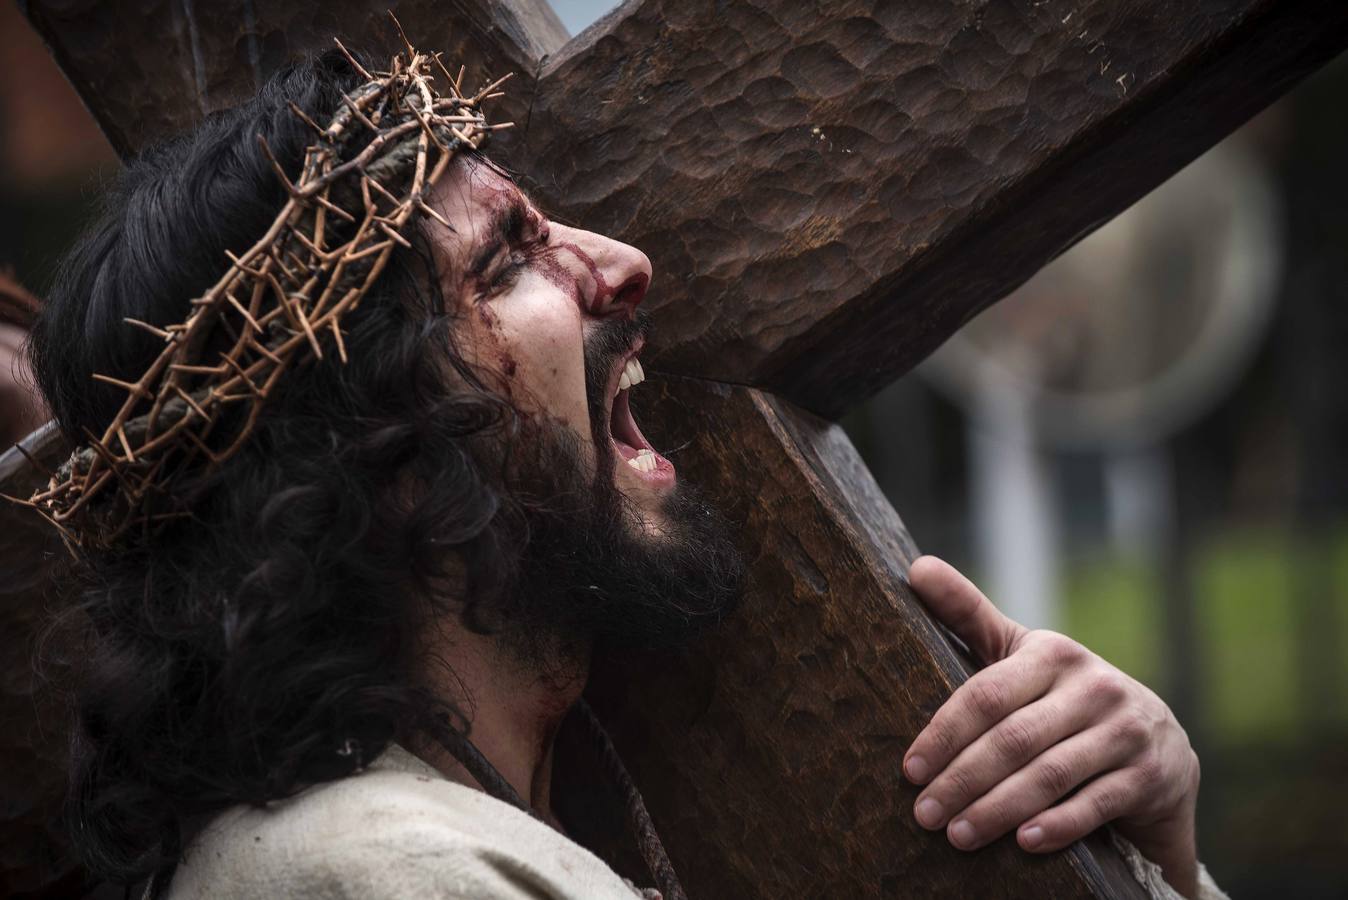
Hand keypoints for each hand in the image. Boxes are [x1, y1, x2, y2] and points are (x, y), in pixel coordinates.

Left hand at [902, 556, 1200, 897]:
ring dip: (997, 810)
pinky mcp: (1149, 775)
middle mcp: (1094, 687)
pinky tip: (1023, 842)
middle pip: (1013, 739)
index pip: (987, 693)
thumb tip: (915, 567)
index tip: (909, 769)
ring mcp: (1125, 731)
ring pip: (1049, 774)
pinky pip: (1095, 804)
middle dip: (962, 780)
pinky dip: (1057, 825)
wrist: (1160, 747)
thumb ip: (970, 615)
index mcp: (1052, 654)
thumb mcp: (1022, 655)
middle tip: (925, 814)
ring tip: (958, 836)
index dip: (944, 733)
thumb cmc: (1066, 699)